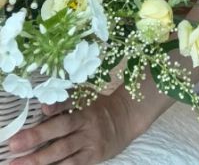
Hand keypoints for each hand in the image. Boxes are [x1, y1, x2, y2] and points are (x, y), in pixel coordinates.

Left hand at [8, 87, 137, 164]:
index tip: (38, 111)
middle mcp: (87, 125)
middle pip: (60, 131)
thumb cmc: (100, 106)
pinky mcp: (93, 157)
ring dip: (40, 160)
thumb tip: (44, 107)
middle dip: (36, 137)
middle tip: (14, 144)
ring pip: (63, 152)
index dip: (52, 109)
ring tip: (21, 164)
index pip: (66, 107)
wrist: (126, 119)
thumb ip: (66, 101)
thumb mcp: (87, 98)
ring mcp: (90, 143)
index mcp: (84, 108)